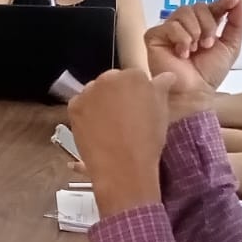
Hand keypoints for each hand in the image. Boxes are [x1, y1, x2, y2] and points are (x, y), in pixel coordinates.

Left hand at [66, 70, 175, 215]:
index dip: (135, 94)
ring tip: (109, 126)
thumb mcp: (162, 111)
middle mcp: (109, 78)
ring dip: (100, 103)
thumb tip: (167, 75)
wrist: (123, 166)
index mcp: (134, 75)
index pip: (133, 77)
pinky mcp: (74, 106)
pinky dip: (86, 114)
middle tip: (123, 117)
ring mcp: (89, 92)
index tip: (137, 107)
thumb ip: (161, 87)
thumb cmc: (147, 139)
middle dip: (116, 96)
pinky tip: (96, 129)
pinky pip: (80, 105)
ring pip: (94, 93)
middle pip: (111, 82)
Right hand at [145, 0, 241, 115]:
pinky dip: (181, 38)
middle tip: (207, 44)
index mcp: (203, 26)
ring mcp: (169, 30)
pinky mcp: (154, 36)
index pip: (212, 7)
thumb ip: (236, 23)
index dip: (222, 2)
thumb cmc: (209, 74)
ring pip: (184, 12)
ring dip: (194, 31)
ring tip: (194, 50)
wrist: (193, 92)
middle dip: (208, 24)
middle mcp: (186, 25)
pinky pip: (170, 25)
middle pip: (198, 6)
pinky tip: (182, 53)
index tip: (233, 0)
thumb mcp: (230, 47)